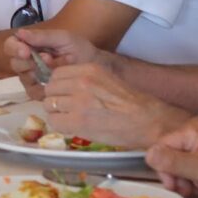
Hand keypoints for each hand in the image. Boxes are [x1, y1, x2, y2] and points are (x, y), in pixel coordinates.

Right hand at [5, 27, 102, 96]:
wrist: (96, 66)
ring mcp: (32, 78)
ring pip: (23, 78)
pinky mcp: (40, 91)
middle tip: (47, 59)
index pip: (10, 45)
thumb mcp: (63, 38)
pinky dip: (43, 87)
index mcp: (29, 45)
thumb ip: (42, 36)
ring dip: (38, 74)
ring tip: (55, 69)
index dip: (14, 48)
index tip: (26, 51)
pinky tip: (55, 83)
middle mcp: (27, 62)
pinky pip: (33, 92)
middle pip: (14, 63)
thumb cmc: (79, 49)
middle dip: (28, 62)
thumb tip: (20, 33)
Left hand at [38, 66, 183, 150]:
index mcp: (89, 69)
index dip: (58, 87)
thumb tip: (62, 88)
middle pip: (49, 89)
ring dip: (57, 114)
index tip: (64, 96)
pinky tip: (73, 128)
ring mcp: (78, 101)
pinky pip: (54, 122)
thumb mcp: (106, 80)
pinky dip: (60, 126)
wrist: (147, 121)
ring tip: (72, 119)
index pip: (56, 74)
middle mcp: (81, 82)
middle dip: (55, 100)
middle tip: (67, 110)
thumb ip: (84, 80)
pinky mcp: (78, 121)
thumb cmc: (131, 103)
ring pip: (49, 105)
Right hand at [146, 116, 197, 197]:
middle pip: (170, 157)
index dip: (164, 168)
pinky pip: (193, 169)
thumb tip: (148, 154)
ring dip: (189, 183)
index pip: (161, 147)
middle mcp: (196, 132)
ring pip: (181, 167)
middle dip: (178, 178)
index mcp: (192, 129)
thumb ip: (173, 162)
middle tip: (192, 191)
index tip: (176, 185)